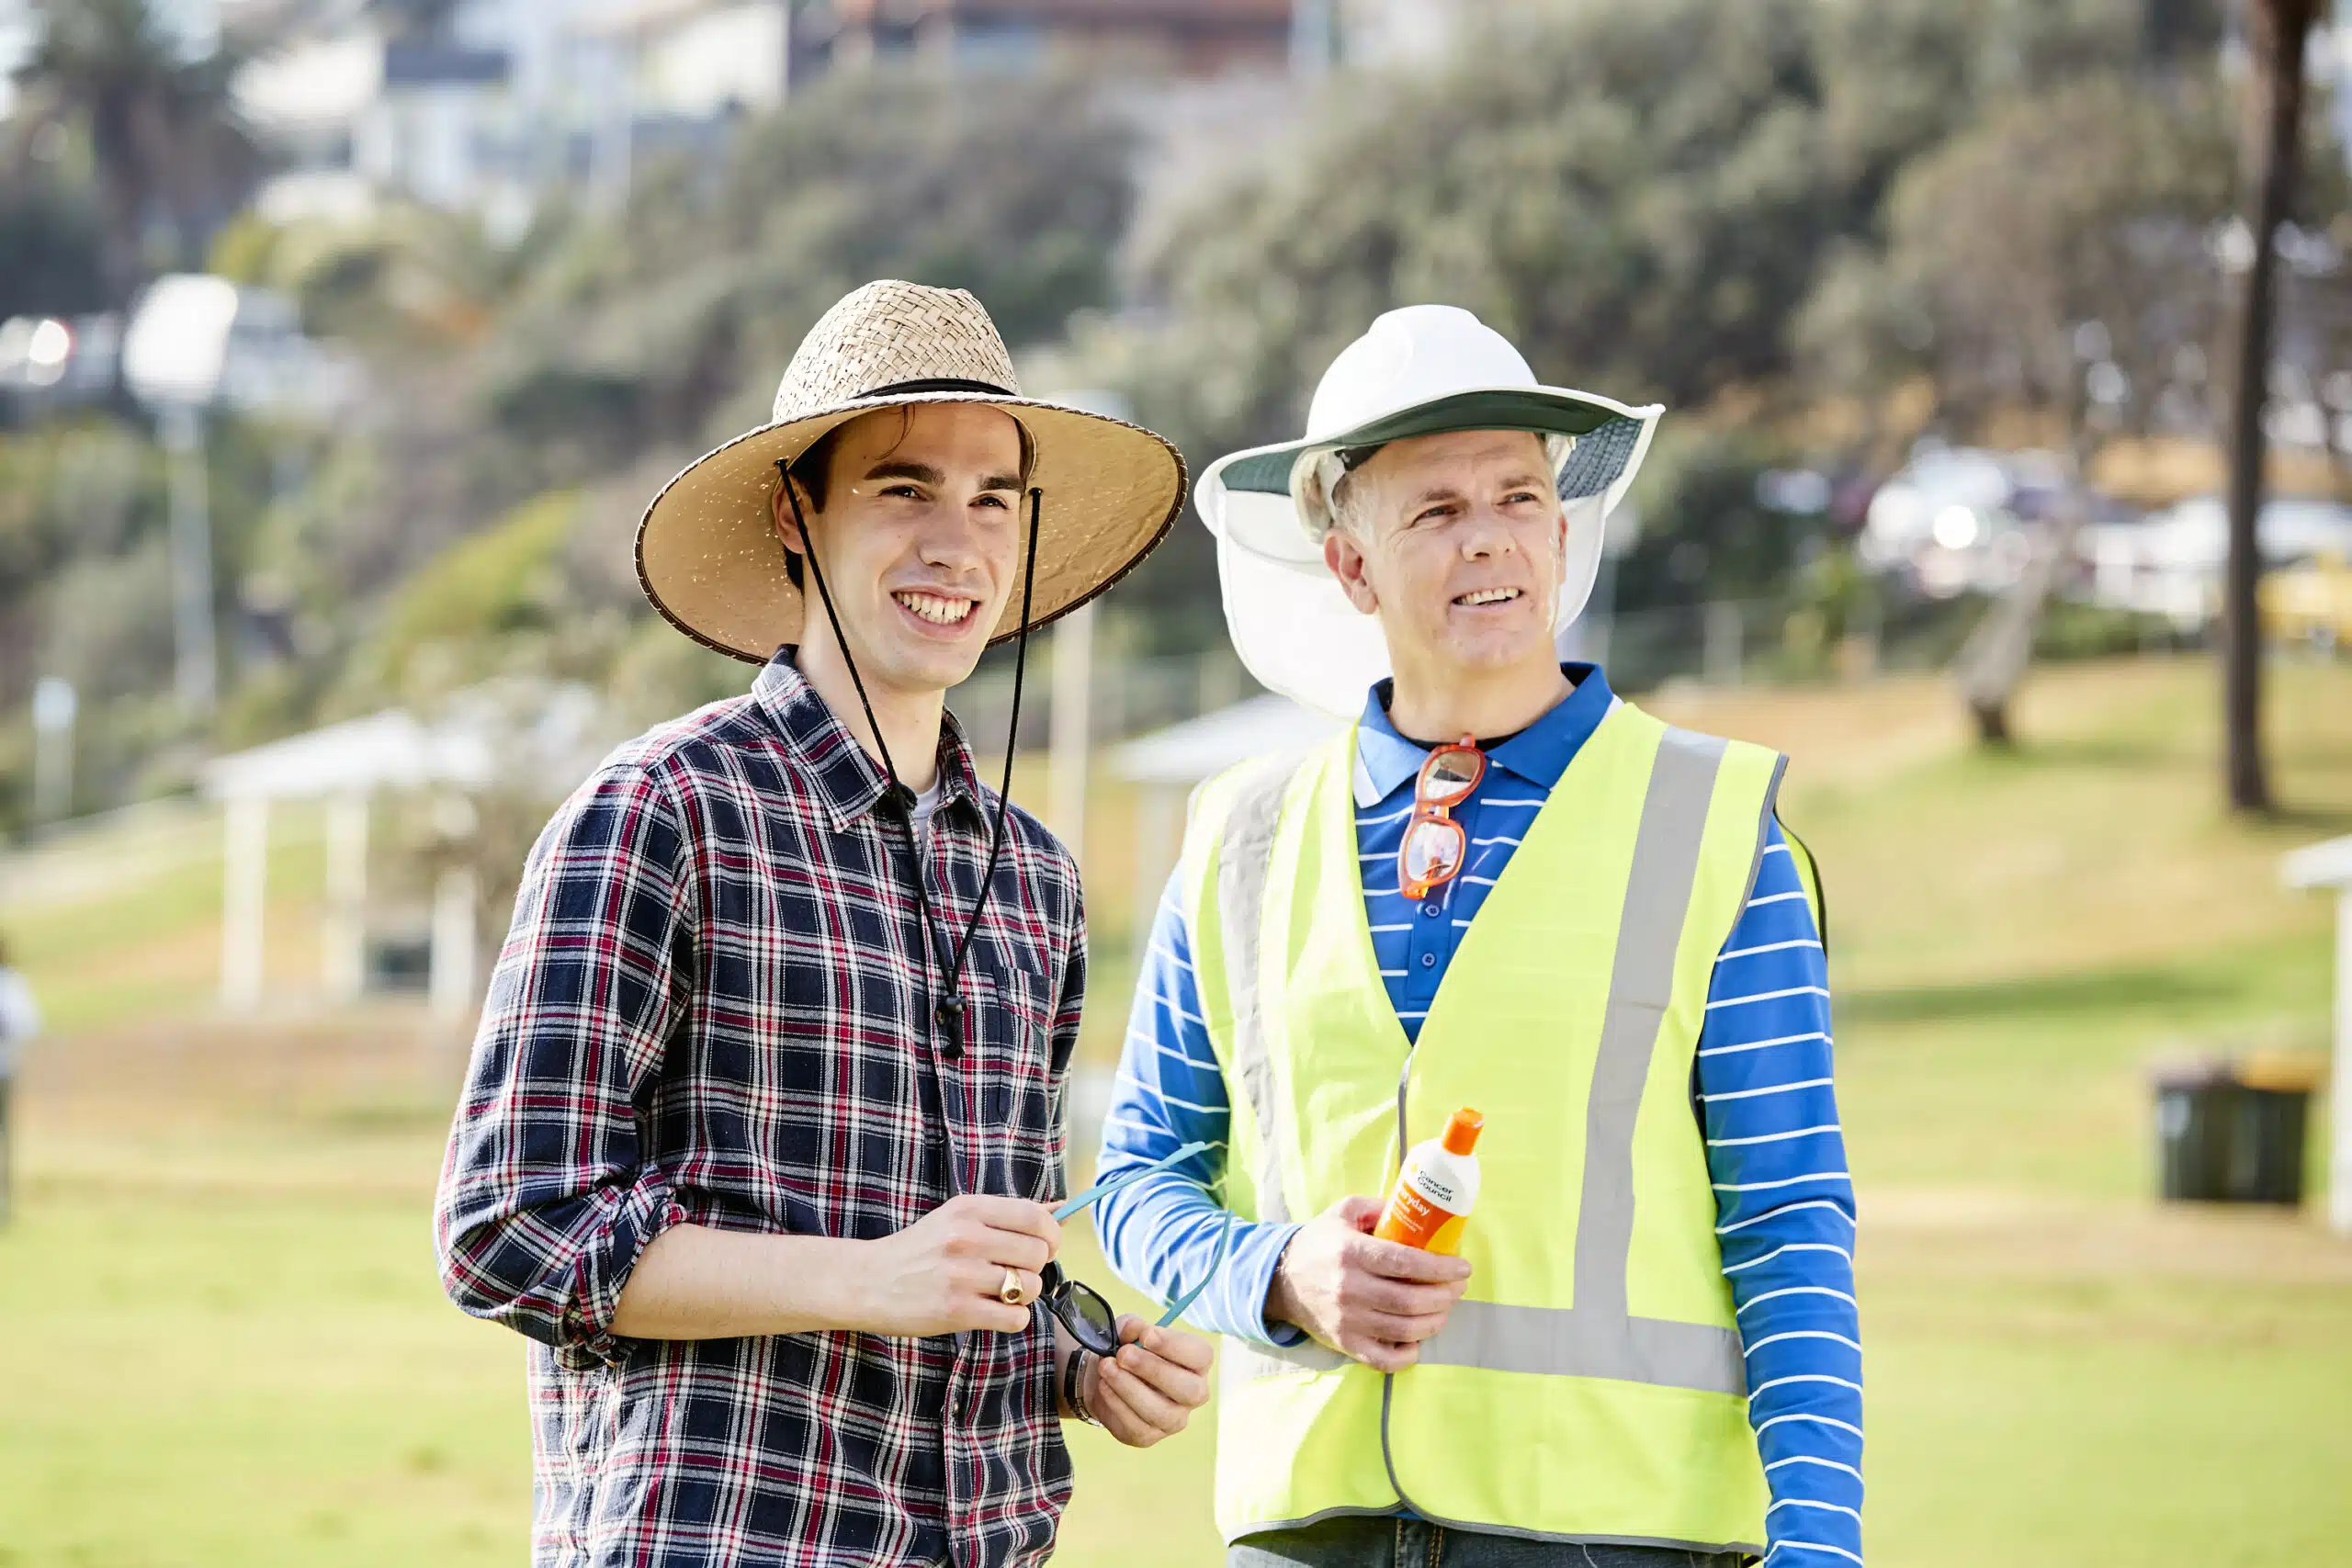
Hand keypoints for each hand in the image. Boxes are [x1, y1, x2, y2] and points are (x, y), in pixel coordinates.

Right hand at [852, 1195, 1059, 1336]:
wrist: (868, 1281)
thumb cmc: (919, 1250)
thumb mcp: (958, 1218)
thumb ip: (1008, 1215)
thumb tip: (1062, 1208)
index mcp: (969, 1209)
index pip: (1034, 1216)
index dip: (1051, 1235)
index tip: (1046, 1246)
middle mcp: (966, 1238)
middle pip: (1037, 1254)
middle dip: (1036, 1268)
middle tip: (1017, 1273)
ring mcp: (961, 1275)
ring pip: (1029, 1287)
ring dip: (1023, 1295)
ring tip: (1001, 1293)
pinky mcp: (957, 1310)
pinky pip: (1015, 1317)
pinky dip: (1014, 1318)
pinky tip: (995, 1312)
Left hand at [1087, 1315, 1212, 1447]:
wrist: (1104, 1378)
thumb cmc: (1127, 1351)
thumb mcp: (1127, 1331)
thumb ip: (1132, 1326)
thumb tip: (1133, 1328)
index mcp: (1196, 1364)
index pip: (1201, 1356)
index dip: (1174, 1345)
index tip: (1146, 1335)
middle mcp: (1192, 1394)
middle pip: (1190, 1390)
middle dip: (1154, 1370)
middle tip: (1123, 1354)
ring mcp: (1173, 1420)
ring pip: (1161, 1412)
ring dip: (1129, 1387)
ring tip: (1106, 1367)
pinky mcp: (1148, 1436)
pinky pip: (1136, 1425)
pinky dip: (1116, 1402)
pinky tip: (1104, 1385)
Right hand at [1265, 1195, 1470, 1372]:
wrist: (1281, 1280)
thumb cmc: (1319, 1243)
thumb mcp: (1345, 1212)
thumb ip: (1380, 1208)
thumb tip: (1419, 1214)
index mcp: (1352, 1253)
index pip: (1406, 1262)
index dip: (1440, 1267)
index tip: (1463, 1267)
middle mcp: (1350, 1288)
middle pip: (1410, 1300)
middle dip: (1445, 1295)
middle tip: (1459, 1287)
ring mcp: (1347, 1320)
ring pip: (1404, 1329)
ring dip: (1435, 1321)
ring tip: (1445, 1308)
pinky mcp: (1345, 1344)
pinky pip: (1384, 1360)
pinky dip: (1408, 1354)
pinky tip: (1418, 1339)